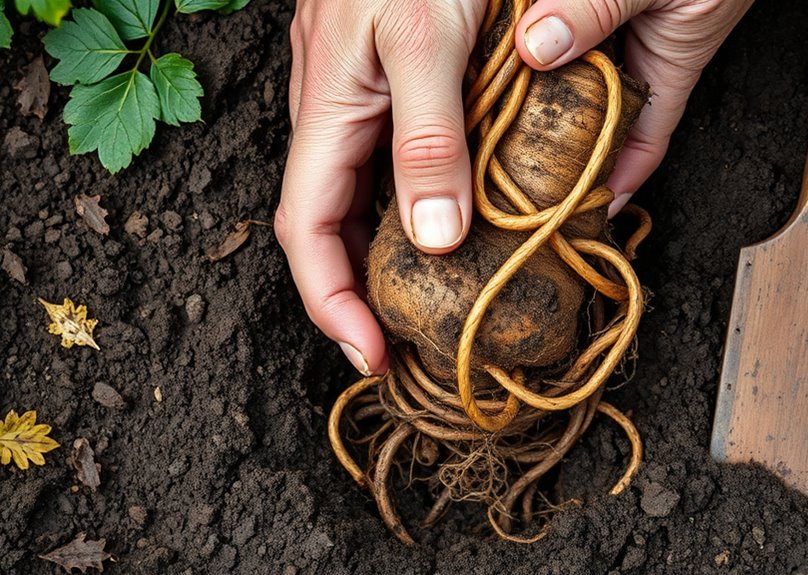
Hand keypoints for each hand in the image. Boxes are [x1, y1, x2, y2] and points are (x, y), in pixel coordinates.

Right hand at [276, 0, 484, 374]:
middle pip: (330, 225)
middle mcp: (336, 115)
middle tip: (407, 342)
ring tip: (428, 302)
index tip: (372, 355)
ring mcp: (363, 99)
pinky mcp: (394, 85)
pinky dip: (415, 207)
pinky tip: (453, 222)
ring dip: (385, 256)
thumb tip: (434, 238)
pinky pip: (394, 164)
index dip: (331, 302)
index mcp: (329, 112)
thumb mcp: (425, 40)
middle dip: (358, 292)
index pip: (307, 231)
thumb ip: (429, 135)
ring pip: (361, 198)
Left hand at [515, 0, 753, 214]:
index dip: (612, 186)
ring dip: (532, 96)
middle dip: (558, 149)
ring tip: (484, 126)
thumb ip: (598, 8)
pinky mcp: (590, 6)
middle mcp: (638, 52)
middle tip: (503, 176)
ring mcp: (612, 26)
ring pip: (569, 78)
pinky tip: (497, 58)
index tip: (574, 218)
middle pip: (594, 119)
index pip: (640, 148)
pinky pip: (557, 34)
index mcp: (670, 65)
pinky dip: (529, 47)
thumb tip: (538, 46)